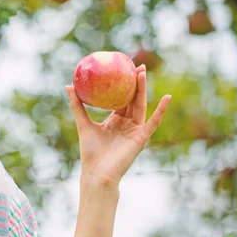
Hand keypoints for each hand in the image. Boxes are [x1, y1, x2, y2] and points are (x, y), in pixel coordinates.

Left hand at [65, 65, 171, 187]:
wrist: (97, 172)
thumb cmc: (90, 151)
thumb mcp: (83, 123)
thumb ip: (77, 105)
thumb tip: (68, 85)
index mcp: (114, 120)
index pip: (121, 98)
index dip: (123, 84)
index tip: (123, 68)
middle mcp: (126, 123)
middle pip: (133, 99)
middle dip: (136, 82)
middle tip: (137, 65)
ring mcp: (135, 130)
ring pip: (141, 105)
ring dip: (143, 89)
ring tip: (143, 73)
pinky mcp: (141, 138)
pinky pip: (153, 122)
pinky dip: (161, 110)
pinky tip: (167, 97)